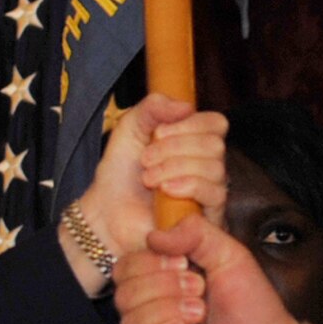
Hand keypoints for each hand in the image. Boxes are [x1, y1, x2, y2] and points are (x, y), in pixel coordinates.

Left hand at [68, 97, 227, 296]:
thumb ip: (153, 106)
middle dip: (175, 148)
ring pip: (214, 167)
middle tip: (145, 159)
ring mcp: (209, 191)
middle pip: (214, 144)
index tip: (157, 132)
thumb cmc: (120, 173)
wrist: (107, 213)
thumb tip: (186, 106)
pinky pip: (215, 193)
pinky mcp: (209, 217)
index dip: (190, 124)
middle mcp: (207, 164)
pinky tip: (165, 190)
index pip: (215, 124)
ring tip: (148, 179)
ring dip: (174, 168)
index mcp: (194, 141)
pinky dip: (188, 185)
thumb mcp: (130, 127)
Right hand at [113, 215, 306, 323]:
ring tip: (199, 315)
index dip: (151, 262)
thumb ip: (195, 233)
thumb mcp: (228, 255)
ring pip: (131, 321)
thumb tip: (155, 235)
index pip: (126, 267)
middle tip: (199, 290)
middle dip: (165, 286)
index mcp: (160, 282)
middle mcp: (149, 312)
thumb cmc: (252, 306)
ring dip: (169, 312)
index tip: (185, 264)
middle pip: (125, 292)